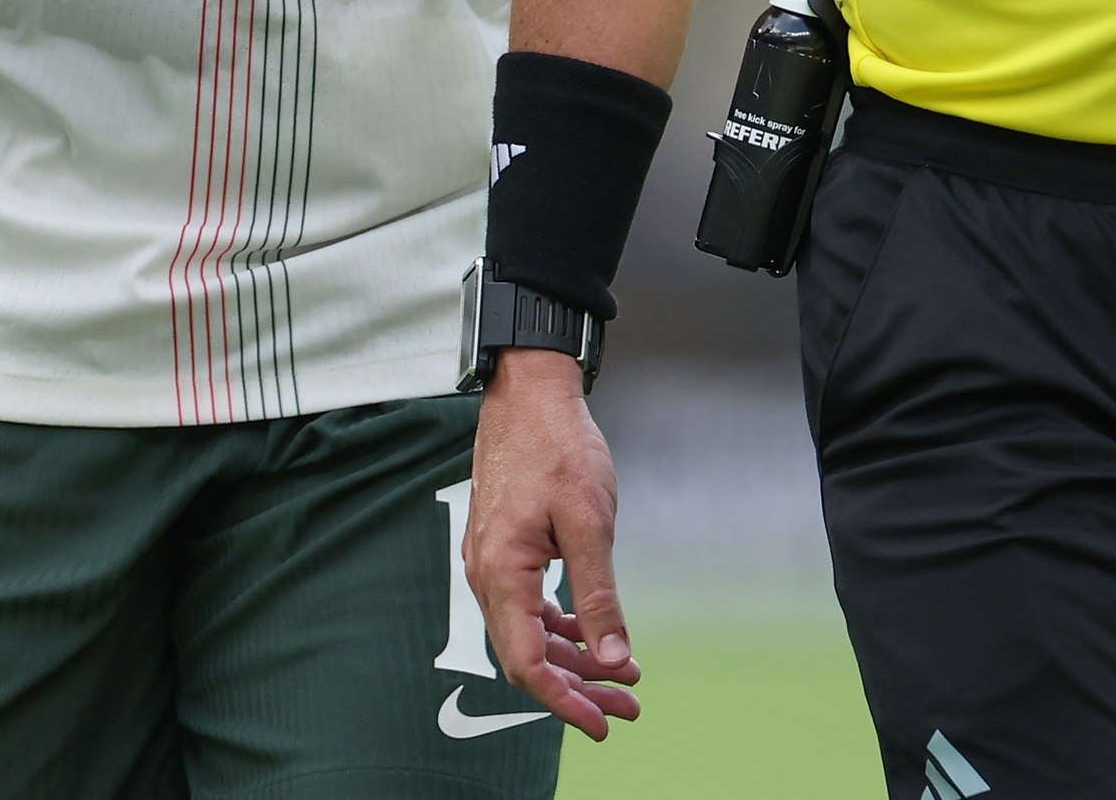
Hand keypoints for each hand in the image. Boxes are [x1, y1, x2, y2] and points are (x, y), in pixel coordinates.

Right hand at [467, 356, 644, 735]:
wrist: (529, 393)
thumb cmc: (559, 447)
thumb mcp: (590, 521)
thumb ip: (597, 594)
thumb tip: (612, 658)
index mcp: (502, 572)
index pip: (527, 663)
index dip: (565, 702)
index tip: (604, 723)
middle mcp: (487, 574)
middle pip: (527, 656)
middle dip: (578, 687)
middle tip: (628, 706)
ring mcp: (491, 561)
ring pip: (528, 633)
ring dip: (572, 658)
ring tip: (622, 674)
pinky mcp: (502, 548)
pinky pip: (526, 605)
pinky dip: (559, 626)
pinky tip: (591, 631)